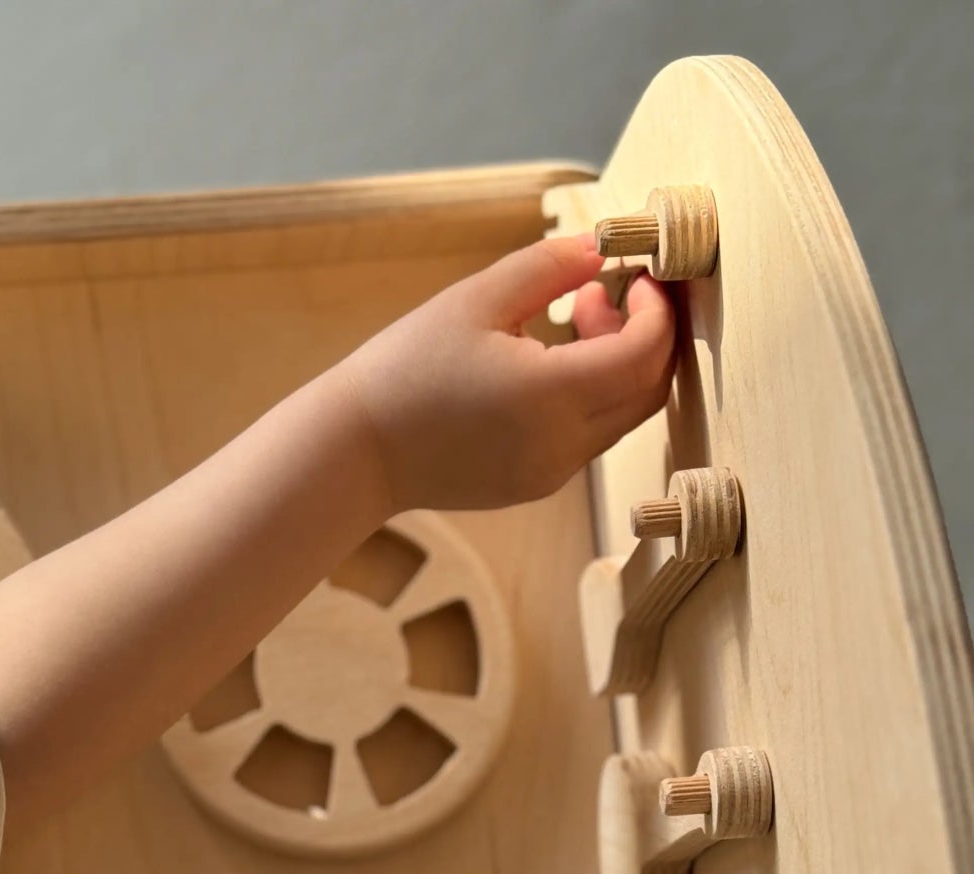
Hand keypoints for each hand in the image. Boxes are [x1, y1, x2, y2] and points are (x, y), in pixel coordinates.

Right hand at [338, 234, 674, 514]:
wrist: (357, 452)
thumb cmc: (405, 370)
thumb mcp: (476, 299)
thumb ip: (550, 266)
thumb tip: (603, 247)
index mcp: (550, 396)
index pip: (645, 354)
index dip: (658, 310)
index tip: (641, 275)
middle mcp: (562, 444)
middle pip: (648, 391)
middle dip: (645, 335)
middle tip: (605, 293)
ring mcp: (552, 473)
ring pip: (622, 416)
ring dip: (617, 365)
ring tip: (570, 321)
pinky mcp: (537, 484)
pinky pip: (589, 436)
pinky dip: (591, 395)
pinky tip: (547, 365)